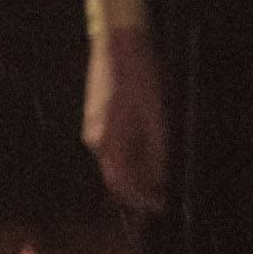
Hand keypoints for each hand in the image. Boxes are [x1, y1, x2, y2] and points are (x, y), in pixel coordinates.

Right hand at [84, 28, 166, 213]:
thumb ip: (156, 156)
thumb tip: (158, 184)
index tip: (159, 207)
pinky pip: (111, 148)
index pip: (121, 184)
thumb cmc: (142, 82)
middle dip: (136, 190)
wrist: (120, 46)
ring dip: (133, 174)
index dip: (140, 200)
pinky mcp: (95, 117)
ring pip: (112, 162)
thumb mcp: (158, 121)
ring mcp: (92, 127)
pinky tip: (143, 155)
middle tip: (160, 197)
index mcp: (109, 141)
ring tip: (156, 178)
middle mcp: (94, 139)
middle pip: (114, 175)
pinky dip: (127, 158)